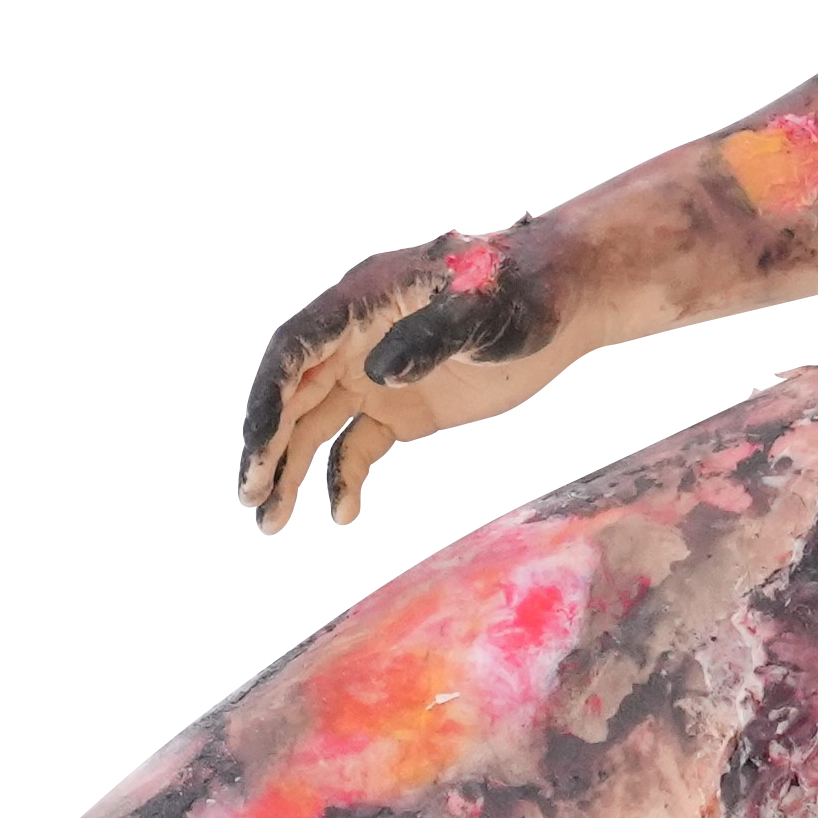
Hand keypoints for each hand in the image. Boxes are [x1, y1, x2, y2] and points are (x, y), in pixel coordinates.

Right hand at [236, 224, 567, 531]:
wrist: (567, 299)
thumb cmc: (527, 292)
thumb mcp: (485, 312)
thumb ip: (431, 338)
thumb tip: (377, 374)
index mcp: (363, 299)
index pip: (295, 349)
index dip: (268, 396)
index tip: (256, 447)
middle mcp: (356, 336)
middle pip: (292, 392)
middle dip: (267, 445)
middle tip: (250, 498)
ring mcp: (375, 372)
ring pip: (314, 424)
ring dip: (289, 471)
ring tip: (269, 525)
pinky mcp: (401, 407)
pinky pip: (355, 446)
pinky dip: (343, 479)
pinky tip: (343, 514)